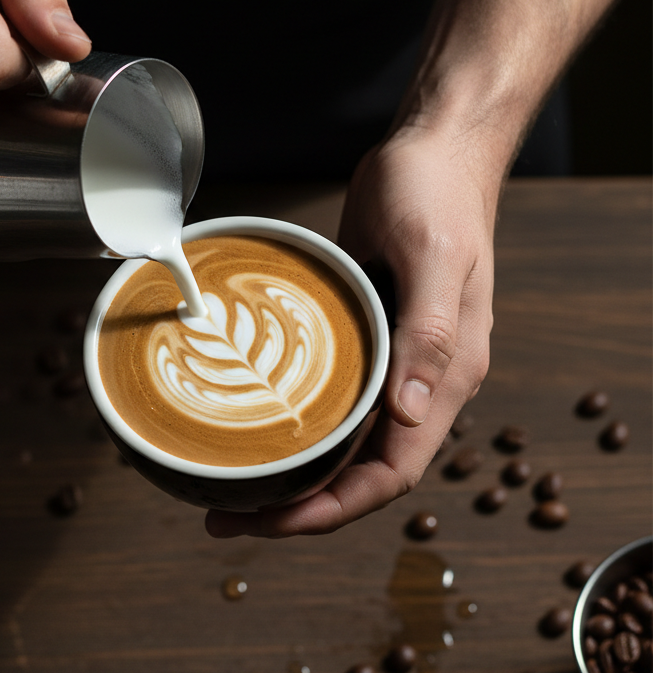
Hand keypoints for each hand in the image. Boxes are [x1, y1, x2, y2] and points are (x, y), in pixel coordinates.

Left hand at [205, 125, 495, 536]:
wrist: (433, 152)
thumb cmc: (437, 197)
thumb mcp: (434, 257)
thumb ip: (427, 335)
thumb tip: (409, 415)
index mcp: (445, 377)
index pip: (393, 473)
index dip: (337, 507)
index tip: (277, 520)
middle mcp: (416, 384)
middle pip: (358, 471)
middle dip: (298, 505)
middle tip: (226, 516)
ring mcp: (387, 363)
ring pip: (339, 441)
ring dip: (290, 471)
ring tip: (227, 488)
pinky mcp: (360, 337)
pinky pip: (327, 397)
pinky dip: (290, 421)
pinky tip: (247, 422)